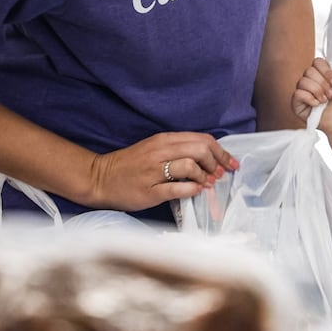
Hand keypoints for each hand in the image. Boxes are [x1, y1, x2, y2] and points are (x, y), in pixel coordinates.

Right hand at [86, 131, 236, 210]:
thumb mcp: (156, 149)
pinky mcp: (149, 190)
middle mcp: (160, 152)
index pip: (202, 139)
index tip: (231, 163)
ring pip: (190, 166)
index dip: (222, 152)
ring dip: (205, 175)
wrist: (100, 178)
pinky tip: (196, 190)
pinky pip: (177, 188)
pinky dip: (191, 189)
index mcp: (164, 140)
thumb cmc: (132, 165)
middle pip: (200, 149)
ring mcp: (154, 171)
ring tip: (208, 183)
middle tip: (220, 175)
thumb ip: (180, 150)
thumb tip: (211, 159)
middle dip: (217, 163)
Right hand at [292, 58, 331, 137]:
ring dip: (318, 91)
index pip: (317, 62)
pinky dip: (309, 98)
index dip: (326, 71)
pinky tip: (317, 104)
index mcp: (321, 74)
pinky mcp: (297, 104)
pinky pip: (297, 94)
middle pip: (309, 71)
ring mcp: (303, 92)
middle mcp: (310, 81)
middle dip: (324, 83)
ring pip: (303, 81)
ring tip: (326, 100)